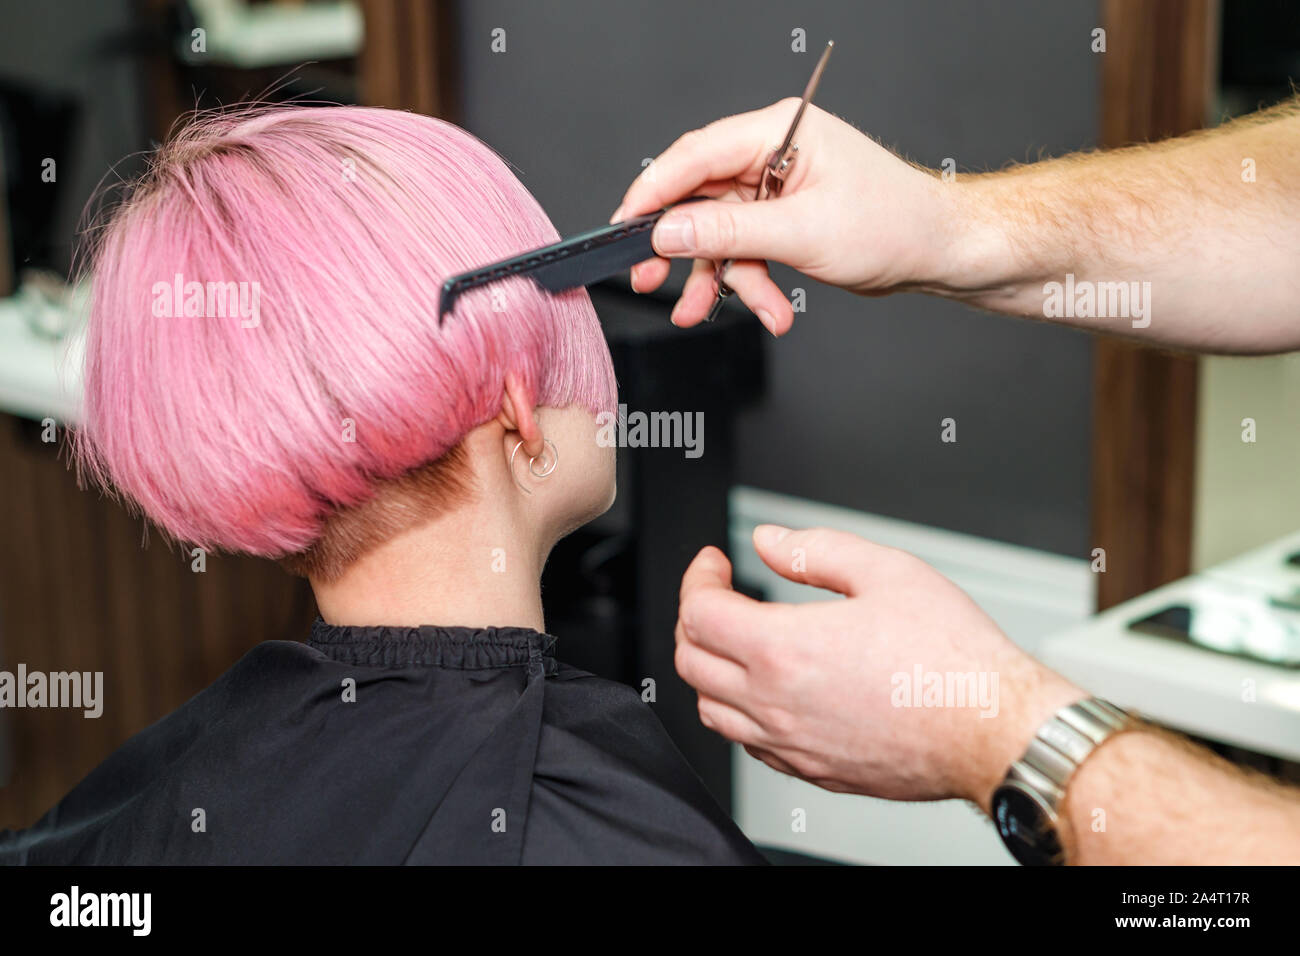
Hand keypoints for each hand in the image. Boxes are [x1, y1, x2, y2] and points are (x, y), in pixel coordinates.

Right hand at [612, 99, 956, 333]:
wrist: (940, 252)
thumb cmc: (895, 224)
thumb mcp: (802, 232)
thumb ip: (727, 233)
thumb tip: (668, 231)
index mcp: (779, 132)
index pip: (696, 155)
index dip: (654, 192)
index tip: (626, 225)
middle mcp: (772, 154)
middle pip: (699, 198)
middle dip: (681, 248)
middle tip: (649, 278)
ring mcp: (776, 190)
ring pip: (719, 236)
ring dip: (721, 279)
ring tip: (709, 311)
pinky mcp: (783, 221)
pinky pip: (745, 252)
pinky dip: (751, 285)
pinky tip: (770, 310)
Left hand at [673, 525, 1084, 809]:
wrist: (994, 729)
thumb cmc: (953, 658)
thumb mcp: (887, 571)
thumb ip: (815, 550)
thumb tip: (770, 541)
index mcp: (784, 650)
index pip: (698, 613)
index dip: (698, 578)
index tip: (713, 563)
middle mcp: (776, 705)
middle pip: (691, 662)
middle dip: (693, 619)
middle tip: (718, 595)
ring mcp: (792, 745)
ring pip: (710, 711)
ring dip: (709, 670)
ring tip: (735, 641)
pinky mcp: (814, 772)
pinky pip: (749, 745)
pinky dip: (740, 713)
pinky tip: (767, 690)